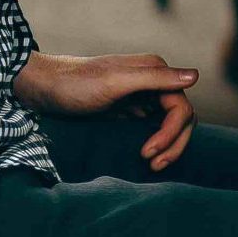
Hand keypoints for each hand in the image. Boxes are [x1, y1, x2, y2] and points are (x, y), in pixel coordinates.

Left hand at [13, 52, 197, 171]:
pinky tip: (146, 153)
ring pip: (171, 123)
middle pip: (182, 117)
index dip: (171, 134)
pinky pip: (155, 125)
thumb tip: (196, 76)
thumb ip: (155, 78)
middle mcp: (153, 81)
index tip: (148, 153)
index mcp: (155, 71)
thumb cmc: (74, 84)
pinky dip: (157, 141)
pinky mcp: (130, 107)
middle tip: (153, 165)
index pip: (182, 108)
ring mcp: (142, 94)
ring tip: (151, 164)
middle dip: (173, 143)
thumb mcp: (114, 82)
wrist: (42, 87)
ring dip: (169, 144)